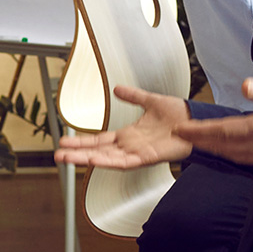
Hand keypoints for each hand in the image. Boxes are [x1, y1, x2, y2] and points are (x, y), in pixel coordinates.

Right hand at [53, 86, 194, 168]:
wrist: (194, 119)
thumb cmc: (177, 115)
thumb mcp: (149, 101)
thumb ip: (133, 96)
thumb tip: (118, 89)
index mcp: (128, 135)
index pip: (99, 141)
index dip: (82, 143)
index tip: (65, 143)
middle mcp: (130, 146)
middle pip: (97, 152)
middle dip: (77, 155)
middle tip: (58, 156)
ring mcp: (137, 153)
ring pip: (106, 159)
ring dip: (87, 160)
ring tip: (68, 159)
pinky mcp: (148, 157)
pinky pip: (125, 162)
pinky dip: (109, 162)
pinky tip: (95, 161)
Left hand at [171, 79, 252, 166]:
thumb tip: (244, 85)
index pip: (222, 131)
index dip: (200, 131)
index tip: (182, 129)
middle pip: (223, 145)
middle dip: (200, 141)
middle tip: (181, 136)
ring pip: (233, 154)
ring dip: (213, 149)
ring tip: (197, 144)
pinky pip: (246, 159)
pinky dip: (231, 156)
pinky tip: (227, 152)